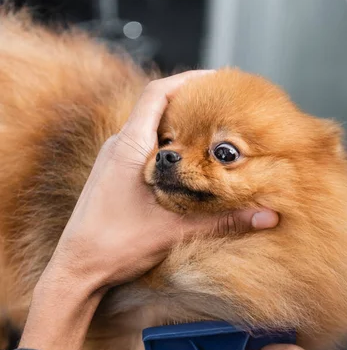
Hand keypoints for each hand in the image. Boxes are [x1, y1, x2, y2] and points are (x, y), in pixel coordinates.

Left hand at [47, 70, 277, 292]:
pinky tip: (186, 168)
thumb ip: (223, 220)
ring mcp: (112, 162)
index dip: (188, 80)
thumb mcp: (175, 229)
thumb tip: (267, 217)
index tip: (216, 80)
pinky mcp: (112, 177)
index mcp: (129, 146)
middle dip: (190, 106)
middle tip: (223, 110)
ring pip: (149, 131)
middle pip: (156, 109)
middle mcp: (118, 147)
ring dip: (178, 131)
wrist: (77, 269)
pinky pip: (142, 151)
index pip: (156, 93)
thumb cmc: (115, 245)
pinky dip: (167, 151)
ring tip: (210, 135)